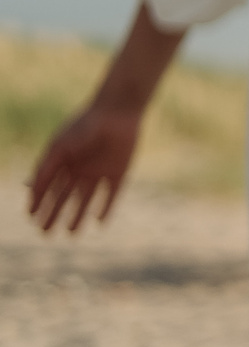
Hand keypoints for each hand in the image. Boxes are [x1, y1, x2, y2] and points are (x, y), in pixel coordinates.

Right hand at [27, 104, 144, 232]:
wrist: (118, 112)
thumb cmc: (85, 126)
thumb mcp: (60, 146)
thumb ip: (46, 166)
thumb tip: (30, 188)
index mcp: (63, 160)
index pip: (48, 186)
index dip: (39, 202)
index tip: (31, 217)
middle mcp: (80, 168)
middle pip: (64, 197)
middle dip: (54, 214)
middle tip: (45, 233)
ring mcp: (99, 171)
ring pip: (86, 199)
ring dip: (78, 216)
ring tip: (70, 234)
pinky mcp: (120, 172)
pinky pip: (111, 194)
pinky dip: (106, 208)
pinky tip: (98, 222)